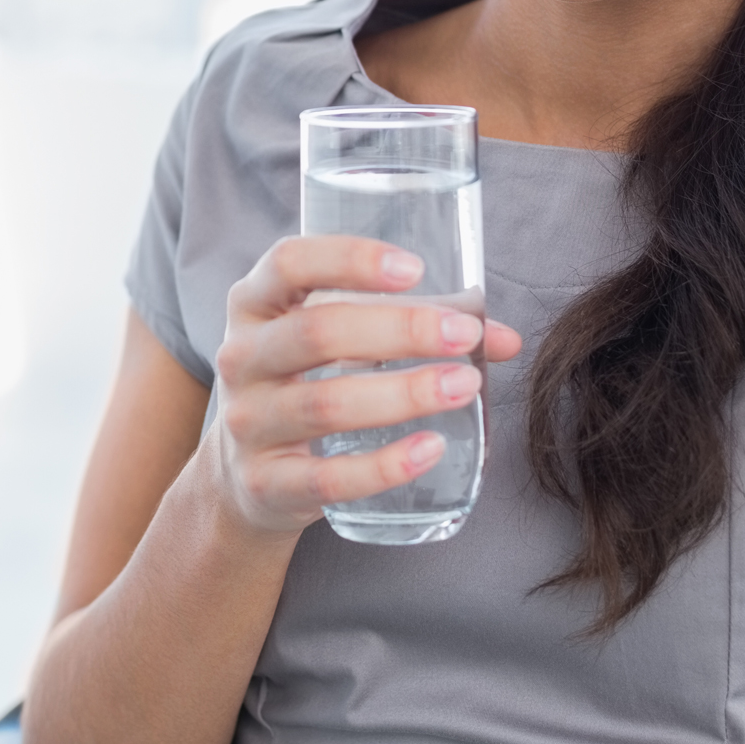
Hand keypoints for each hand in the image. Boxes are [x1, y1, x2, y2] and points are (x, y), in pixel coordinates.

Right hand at [206, 235, 522, 535]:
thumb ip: (415, 328)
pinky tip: (431, 447)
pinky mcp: (265, 484)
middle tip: (464, 336)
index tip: (415, 269)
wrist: (246, 479)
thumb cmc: (307, 386)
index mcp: (255, 304)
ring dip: (403, 394)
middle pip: (317, 331)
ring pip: (326, 404)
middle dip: (400, 331)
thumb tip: (503, 338)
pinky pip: (328, 478)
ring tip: (463, 386)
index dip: (350, 259)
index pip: (290, 262)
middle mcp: (241, 357)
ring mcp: (247, 423)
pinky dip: (384, 464)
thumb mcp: (338, 344)